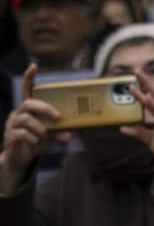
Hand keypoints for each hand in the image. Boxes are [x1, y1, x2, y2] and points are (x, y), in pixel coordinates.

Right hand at [0, 65, 68, 193]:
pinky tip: (36, 143)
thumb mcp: (50, 135)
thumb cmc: (36, 141)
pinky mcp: (10, 136)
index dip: (28, 78)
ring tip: (45, 136)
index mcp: (28, 109)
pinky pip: (22, 134)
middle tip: (58, 117)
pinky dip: (33, 138)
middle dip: (45, 109)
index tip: (33, 66)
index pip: (26, 90)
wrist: (20, 159)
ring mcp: (12, 124)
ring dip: (40, 128)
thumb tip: (70, 134)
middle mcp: (18, 113)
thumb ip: (59, 132)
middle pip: (29, 103)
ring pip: (26, 120)